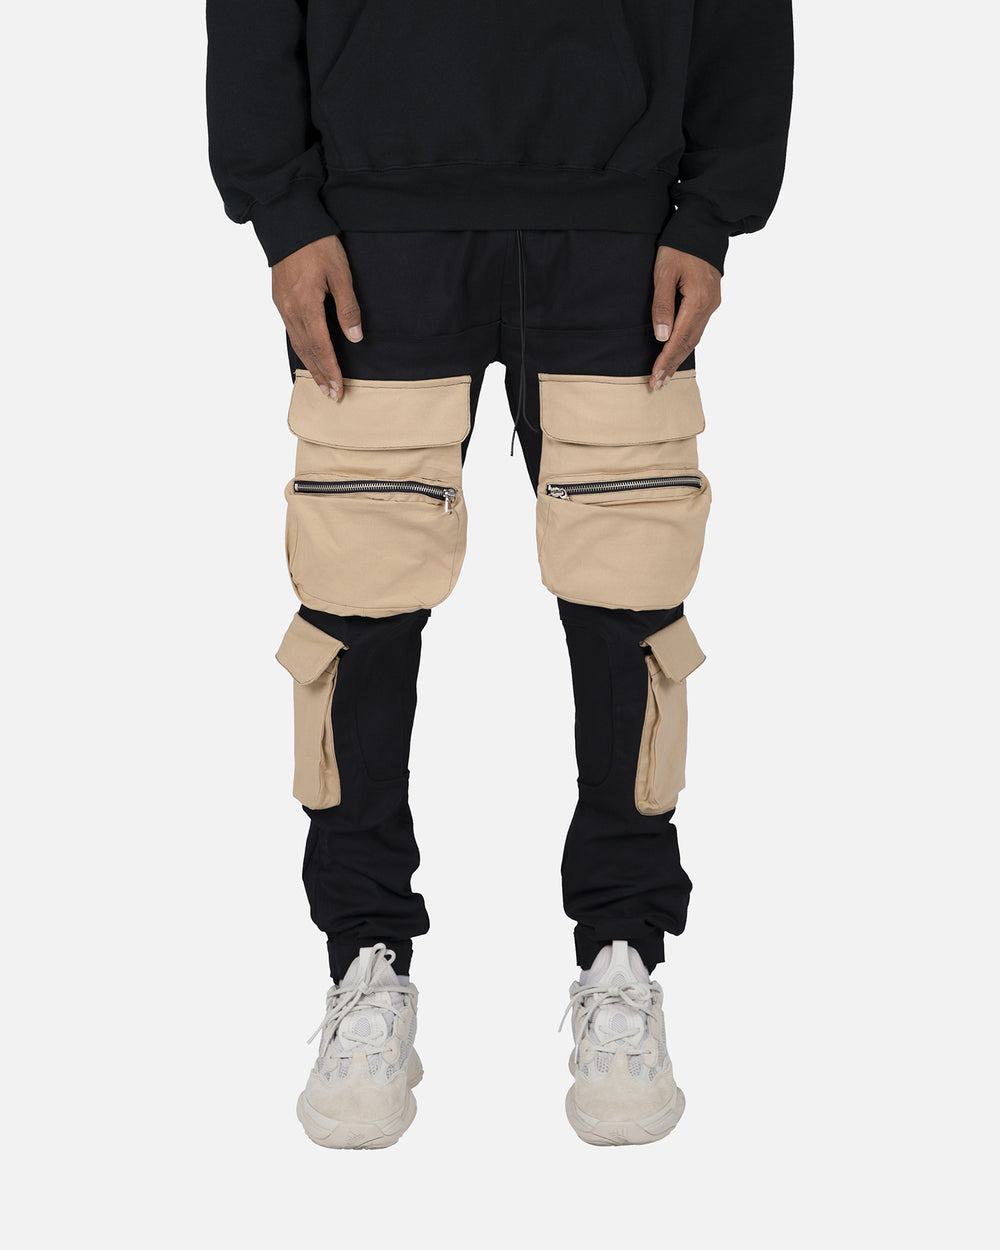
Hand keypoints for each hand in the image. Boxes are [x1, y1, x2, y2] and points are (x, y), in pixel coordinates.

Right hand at [271, 235, 362, 399]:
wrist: (287, 221)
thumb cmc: (317, 243)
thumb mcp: (340, 273)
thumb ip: (348, 307)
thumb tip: (355, 338)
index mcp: (307, 305)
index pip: (321, 347)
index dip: (331, 370)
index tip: (338, 388)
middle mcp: (291, 310)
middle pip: (306, 351)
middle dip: (320, 374)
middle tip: (331, 395)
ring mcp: (282, 305)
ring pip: (296, 343)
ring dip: (309, 365)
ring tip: (320, 382)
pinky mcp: (279, 299)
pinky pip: (290, 331)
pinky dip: (300, 348)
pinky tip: (306, 355)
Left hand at [649, 247, 721, 389]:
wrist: (704, 224)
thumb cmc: (679, 245)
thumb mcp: (663, 272)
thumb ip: (662, 305)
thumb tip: (661, 336)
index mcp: (698, 300)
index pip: (679, 339)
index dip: (666, 360)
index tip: (655, 377)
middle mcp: (709, 305)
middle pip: (689, 343)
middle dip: (672, 365)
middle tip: (658, 385)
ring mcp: (712, 303)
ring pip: (695, 337)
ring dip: (679, 357)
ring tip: (665, 374)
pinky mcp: (711, 299)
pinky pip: (698, 328)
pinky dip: (686, 343)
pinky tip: (677, 351)